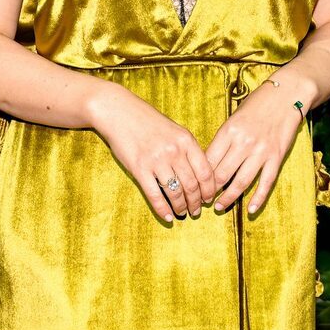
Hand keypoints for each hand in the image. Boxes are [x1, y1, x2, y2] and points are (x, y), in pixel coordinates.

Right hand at [89, 84, 218, 222]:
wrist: (120, 113)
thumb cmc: (149, 122)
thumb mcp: (175, 130)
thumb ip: (188, 149)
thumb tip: (201, 174)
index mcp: (186, 140)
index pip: (205, 172)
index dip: (209, 190)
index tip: (208, 199)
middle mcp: (174, 151)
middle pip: (192, 185)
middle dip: (196, 203)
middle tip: (196, 211)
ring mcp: (156, 160)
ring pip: (175, 192)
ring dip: (181, 207)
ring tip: (182, 213)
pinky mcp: (139, 169)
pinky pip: (155, 195)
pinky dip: (163, 209)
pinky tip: (167, 216)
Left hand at [204, 74, 312, 215]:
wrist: (287, 94)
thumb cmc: (258, 103)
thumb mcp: (235, 116)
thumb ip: (225, 137)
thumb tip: (211, 159)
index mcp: (229, 130)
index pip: (209, 160)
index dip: (200, 177)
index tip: (195, 185)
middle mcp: (243, 143)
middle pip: (221, 174)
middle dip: (210, 191)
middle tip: (202, 201)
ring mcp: (261, 151)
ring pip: (241, 182)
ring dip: (228, 198)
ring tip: (219, 207)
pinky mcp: (277, 157)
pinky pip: (266, 182)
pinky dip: (258, 198)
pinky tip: (250, 210)